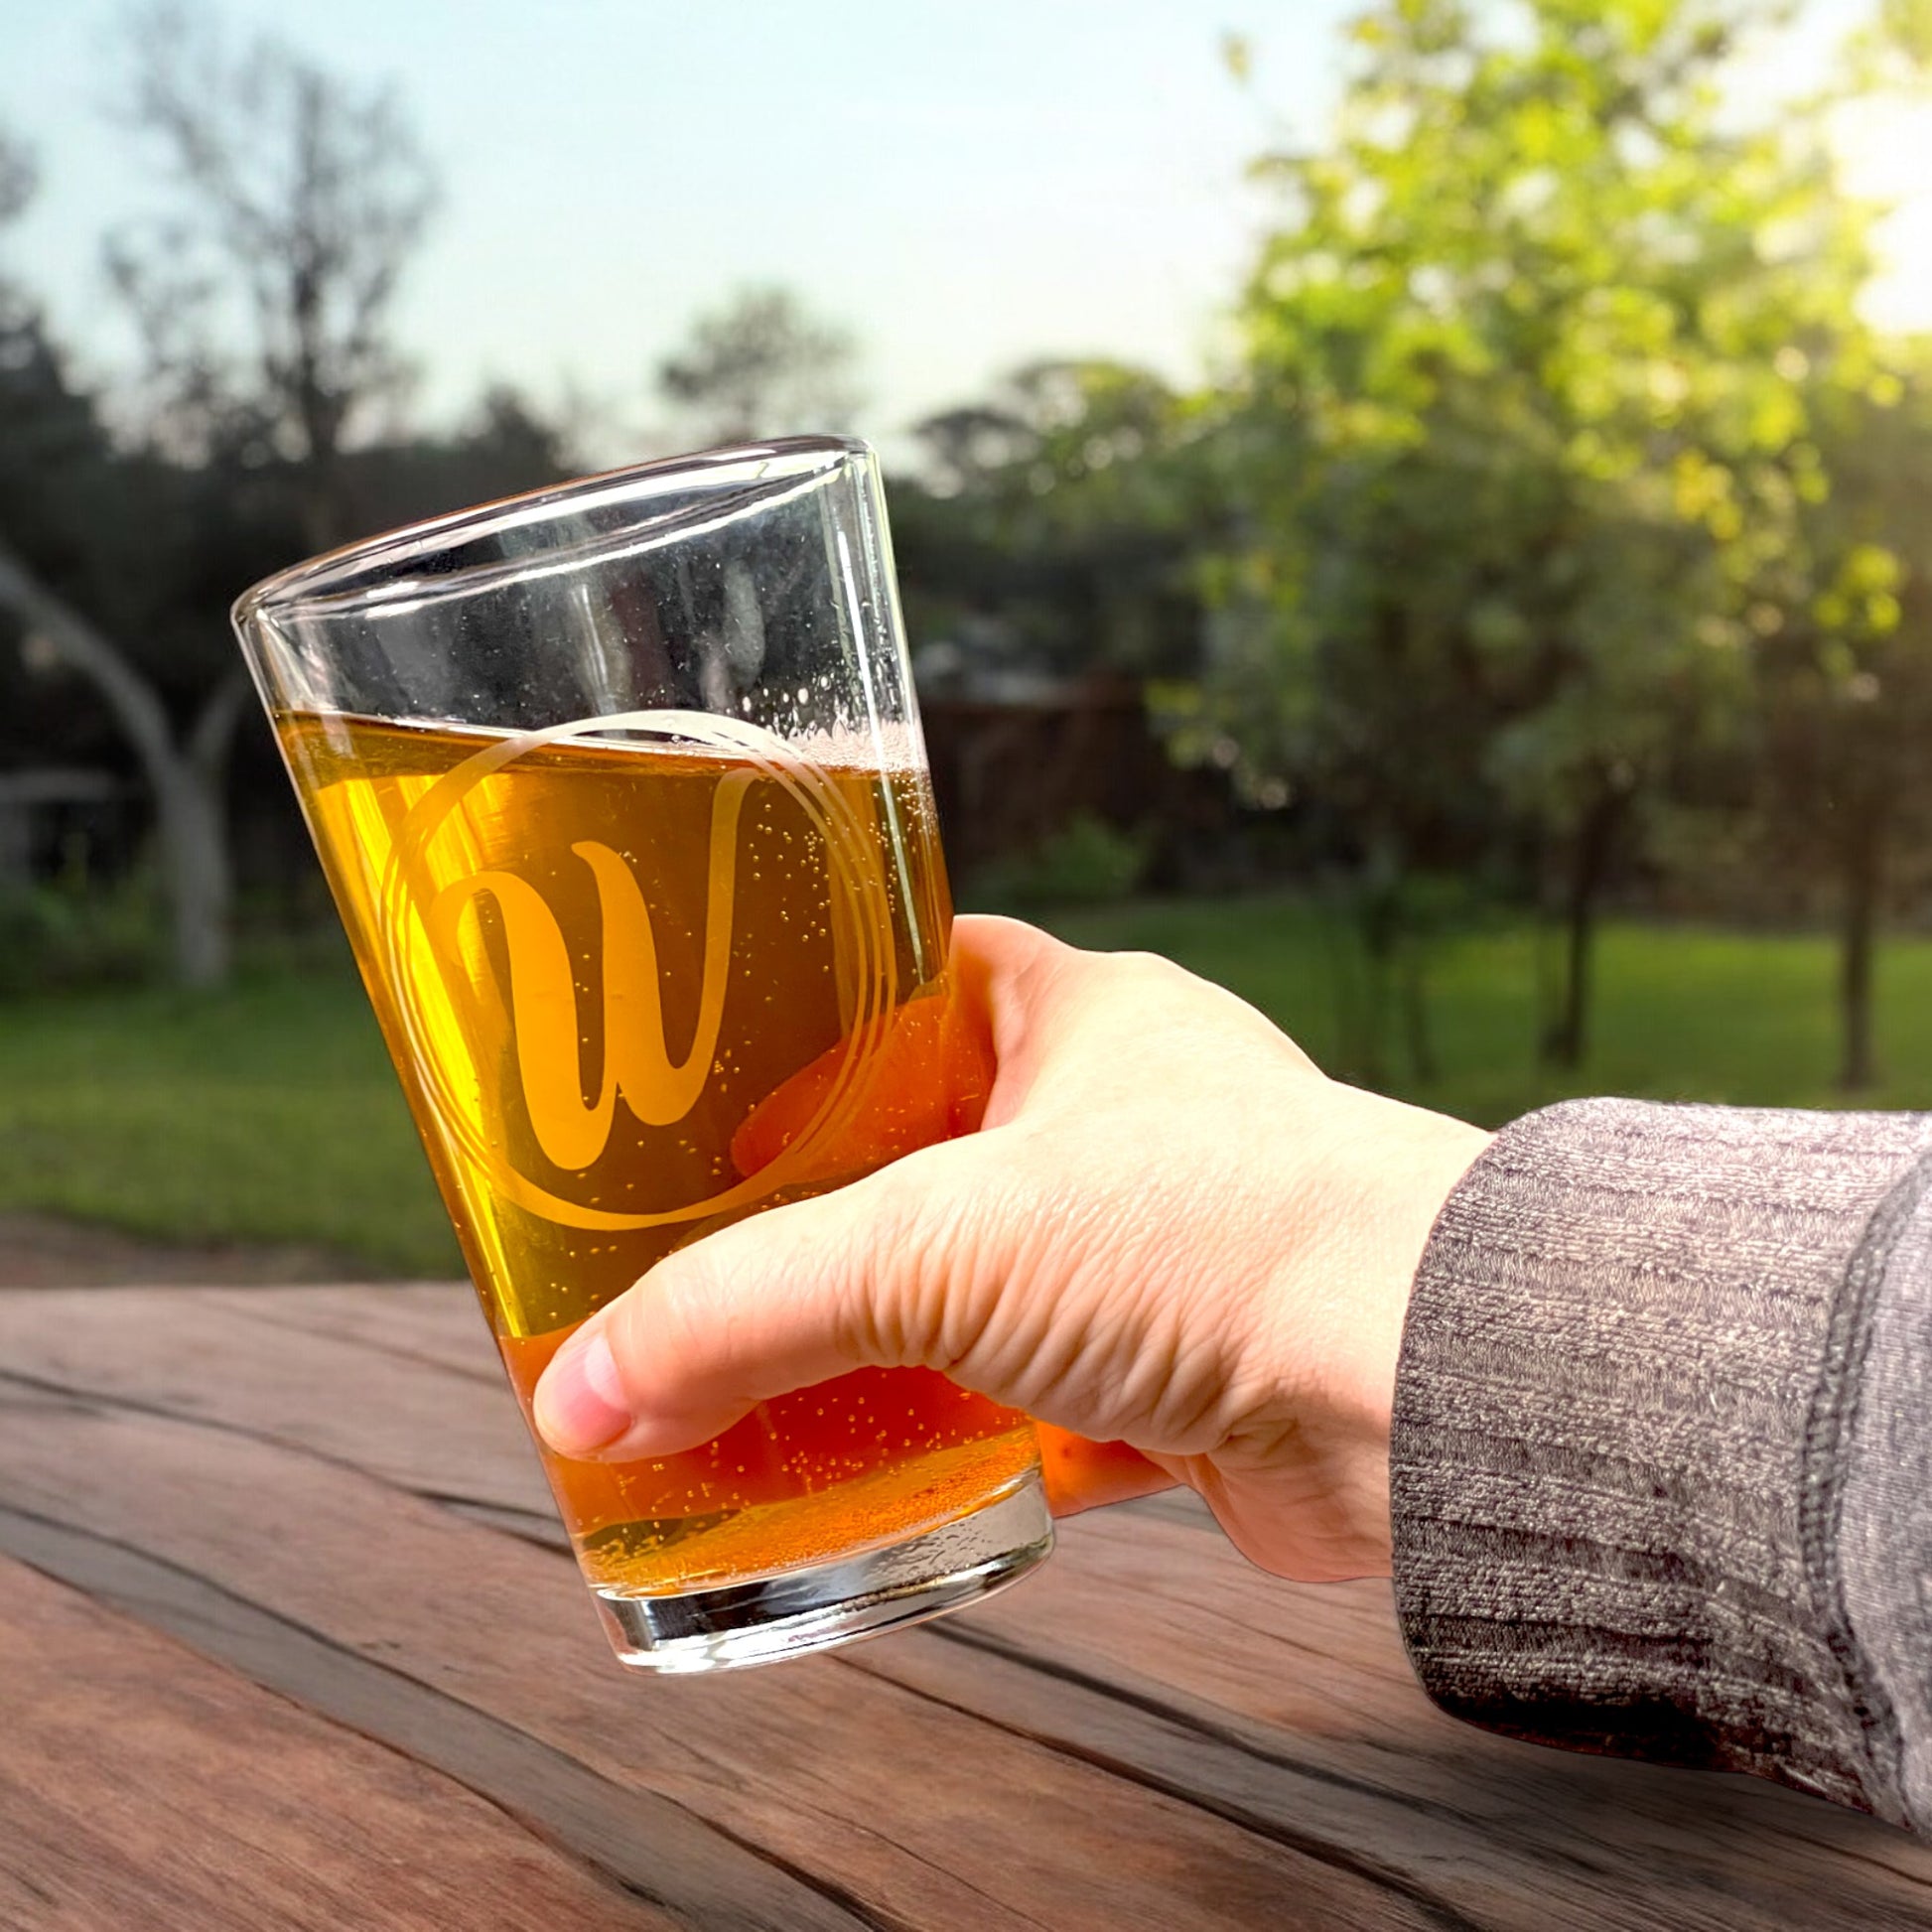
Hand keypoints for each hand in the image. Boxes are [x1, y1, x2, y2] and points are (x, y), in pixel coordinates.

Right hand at [534, 916, 1488, 1580]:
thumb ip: (746, 1311)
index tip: (710, 1075)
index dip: (811, 1014)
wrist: (1421, 1390)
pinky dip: (970, 1445)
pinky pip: (1041, 1409)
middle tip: (708, 1249)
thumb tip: (582, 1399)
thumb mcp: (937, 1243)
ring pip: (984, 1289)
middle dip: (832, 1207)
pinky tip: (891, 1477)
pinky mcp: (1183, 1381)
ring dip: (892, 1340)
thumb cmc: (1220, 1237)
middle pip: (934, 1149)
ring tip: (765, 1376)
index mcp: (1079, 1017)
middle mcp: (1127, 1121)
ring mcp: (1160, 1252)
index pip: (915, 974)